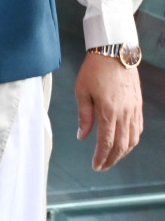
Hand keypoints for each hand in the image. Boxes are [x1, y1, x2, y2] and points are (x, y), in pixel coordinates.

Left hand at [74, 52, 142, 170]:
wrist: (115, 53)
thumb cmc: (94, 70)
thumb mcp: (81, 92)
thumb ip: (84, 116)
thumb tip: (82, 136)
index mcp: (108, 112)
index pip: (106, 142)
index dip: (101, 157)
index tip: (96, 166)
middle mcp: (124, 114)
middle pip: (121, 145)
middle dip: (112, 159)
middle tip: (102, 167)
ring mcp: (134, 110)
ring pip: (132, 139)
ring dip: (123, 152)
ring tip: (112, 158)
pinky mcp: (138, 106)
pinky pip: (138, 129)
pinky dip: (132, 140)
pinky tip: (125, 143)